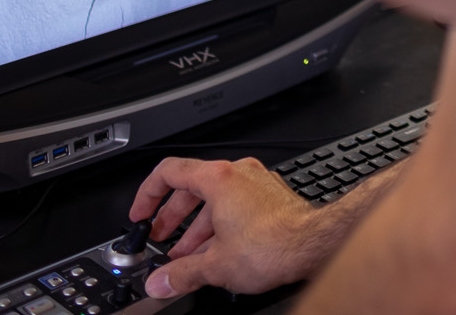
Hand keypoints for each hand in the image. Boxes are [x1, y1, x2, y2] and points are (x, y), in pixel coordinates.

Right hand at [127, 155, 334, 296]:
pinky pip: (236, 205)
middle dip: (172, 217)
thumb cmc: (273, 244)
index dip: (148, 193)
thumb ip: (181, 274)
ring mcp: (258, 183)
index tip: (141, 212)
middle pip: (192, 187)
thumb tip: (161, 282)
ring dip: (196, 227)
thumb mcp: (215, 265)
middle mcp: (239, 173)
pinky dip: (221, 225)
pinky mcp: (272, 196)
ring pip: (216, 199)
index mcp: (218, 179)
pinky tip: (217, 251)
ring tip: (186, 255)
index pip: (170, 172)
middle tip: (160, 237)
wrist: (314, 245)